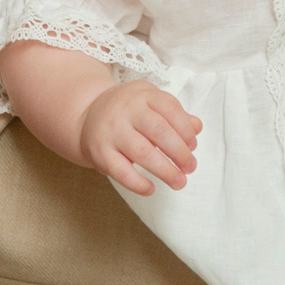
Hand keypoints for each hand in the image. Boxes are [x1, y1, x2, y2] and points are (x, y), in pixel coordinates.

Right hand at [77, 79, 200, 195]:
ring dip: (165, 171)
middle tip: (190, 167)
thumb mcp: (150, 102)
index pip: (170, 108)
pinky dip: (138, 183)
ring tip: (179, 182)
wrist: (87, 114)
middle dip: (180, 152)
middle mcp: (126, 110)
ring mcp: (112, 131)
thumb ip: (175, 114)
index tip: (193, 146)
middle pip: (159, 131)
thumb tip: (197, 127)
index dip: (186, 129)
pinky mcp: (100, 152)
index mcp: (142, 95)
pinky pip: (121, 171)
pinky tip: (151, 189)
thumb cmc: (128, 111)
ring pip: (142, 152)